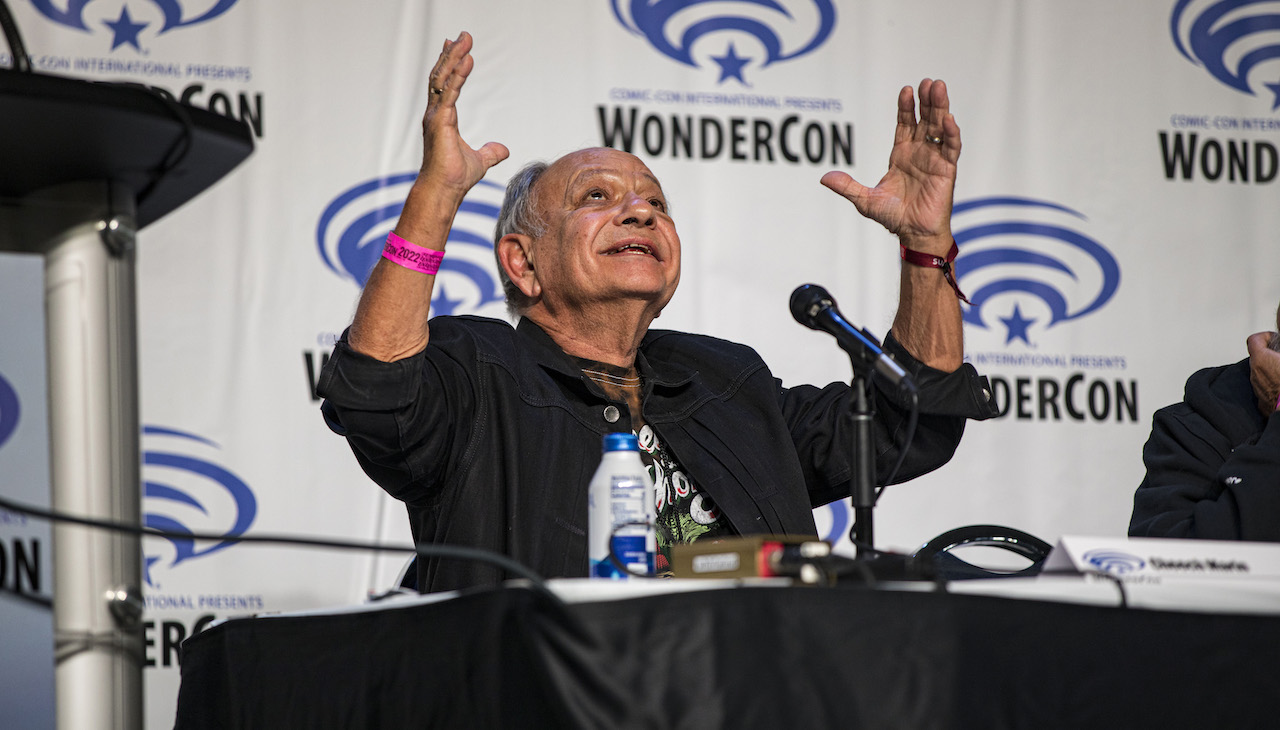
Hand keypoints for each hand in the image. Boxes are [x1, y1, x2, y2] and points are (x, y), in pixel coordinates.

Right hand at [418, 31, 508, 202]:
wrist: (445, 190)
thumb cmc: (455, 177)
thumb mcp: (480, 160)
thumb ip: (490, 152)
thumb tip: (503, 150)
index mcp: (442, 118)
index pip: (445, 85)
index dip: (450, 65)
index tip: (455, 48)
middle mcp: (435, 113)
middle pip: (442, 76)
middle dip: (451, 54)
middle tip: (462, 35)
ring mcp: (435, 116)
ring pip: (443, 79)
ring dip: (454, 57)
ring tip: (464, 40)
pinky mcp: (440, 122)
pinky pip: (450, 92)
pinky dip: (458, 75)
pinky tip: (466, 60)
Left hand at [819, 79, 959, 254]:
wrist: (912, 234)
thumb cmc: (893, 217)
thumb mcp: (865, 200)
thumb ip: (847, 186)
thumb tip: (824, 178)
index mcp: (901, 155)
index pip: (904, 124)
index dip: (906, 107)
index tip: (906, 90)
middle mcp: (920, 152)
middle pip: (924, 120)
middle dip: (926, 101)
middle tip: (927, 82)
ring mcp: (935, 159)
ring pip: (939, 128)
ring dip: (940, 108)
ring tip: (939, 88)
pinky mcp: (947, 170)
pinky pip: (951, 148)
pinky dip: (951, 133)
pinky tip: (948, 119)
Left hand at [1247, 331, 1279, 415]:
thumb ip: (1279, 347)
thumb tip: (1279, 342)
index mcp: (1262, 360)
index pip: (1253, 340)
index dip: (1265, 336)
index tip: (1275, 338)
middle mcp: (1255, 374)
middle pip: (1258, 358)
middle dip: (1270, 354)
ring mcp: (1257, 389)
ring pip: (1261, 374)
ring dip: (1272, 370)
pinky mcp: (1263, 403)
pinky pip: (1266, 390)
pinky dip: (1273, 385)